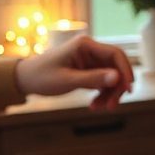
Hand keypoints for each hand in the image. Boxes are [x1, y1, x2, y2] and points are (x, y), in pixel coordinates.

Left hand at [15, 35, 133, 110]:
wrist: (25, 79)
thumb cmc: (42, 76)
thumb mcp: (68, 80)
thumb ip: (93, 79)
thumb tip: (117, 78)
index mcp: (85, 45)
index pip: (115, 54)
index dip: (125, 71)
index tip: (128, 90)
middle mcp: (90, 50)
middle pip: (116, 67)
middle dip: (117, 87)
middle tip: (112, 107)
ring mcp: (90, 60)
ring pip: (111, 77)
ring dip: (109, 93)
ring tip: (100, 109)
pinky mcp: (87, 70)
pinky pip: (103, 82)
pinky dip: (102, 94)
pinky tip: (95, 106)